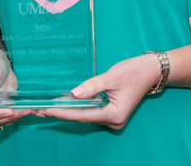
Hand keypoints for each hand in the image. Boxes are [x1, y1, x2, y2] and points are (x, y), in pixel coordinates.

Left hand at [37, 54, 160, 128]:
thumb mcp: (111, 76)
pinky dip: (78, 107)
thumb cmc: (133, 71)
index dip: (64, 112)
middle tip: (40, 109)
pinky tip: (64, 104)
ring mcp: (113, 118)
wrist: (150, 69)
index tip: (47, 109)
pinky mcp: (111, 112)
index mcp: (114, 115)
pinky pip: (91, 111)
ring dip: (68, 110)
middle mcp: (113, 120)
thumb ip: (92, 86)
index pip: (83, 115)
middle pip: (82, 118)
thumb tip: (73, 94)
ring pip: (86, 115)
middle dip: (62, 113)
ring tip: (47, 107)